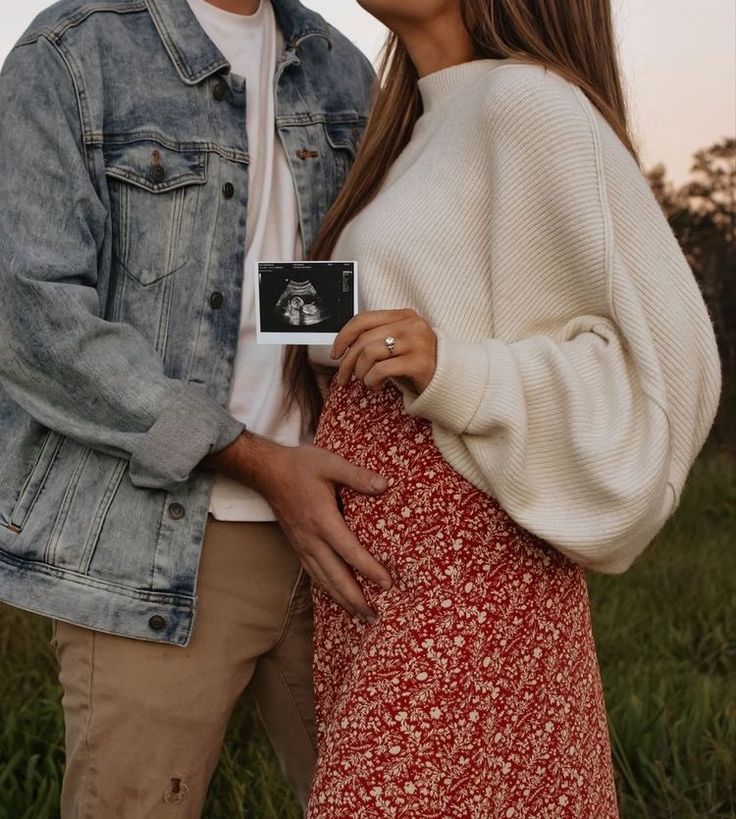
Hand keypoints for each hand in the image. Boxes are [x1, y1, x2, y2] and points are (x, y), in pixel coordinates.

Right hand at [203, 432, 391, 622]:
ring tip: (361, 615)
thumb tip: (384, 485)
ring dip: (342, 600)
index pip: (350, 552)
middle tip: (375, 617)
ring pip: (323, 580)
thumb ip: (357, 475)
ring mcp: (302, 545)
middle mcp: (312, 539)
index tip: (388, 584)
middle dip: (356, 600)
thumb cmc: (299, 466)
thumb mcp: (330, 463)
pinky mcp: (297, 547)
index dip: (370, 570)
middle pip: (336, 577)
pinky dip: (328, 590)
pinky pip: (314, 574)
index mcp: (323, 520)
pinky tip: (338, 597)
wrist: (266, 472)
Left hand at [331, 309, 436, 393]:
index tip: (335, 353)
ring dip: (360, 373)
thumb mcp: (397, 345)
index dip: (344, 336)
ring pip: (370, 353)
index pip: (364, 319)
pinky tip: (375, 386)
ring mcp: (417, 343)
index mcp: (404, 315)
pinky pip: (381, 370)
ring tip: (365, 382)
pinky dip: (371, 380)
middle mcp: (411, 325)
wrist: (447, 381)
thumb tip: (343, 347)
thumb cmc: (416, 364)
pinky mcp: (419, 363)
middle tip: (343, 378)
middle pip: (364, 339)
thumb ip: (376, 339)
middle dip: (347, 362)